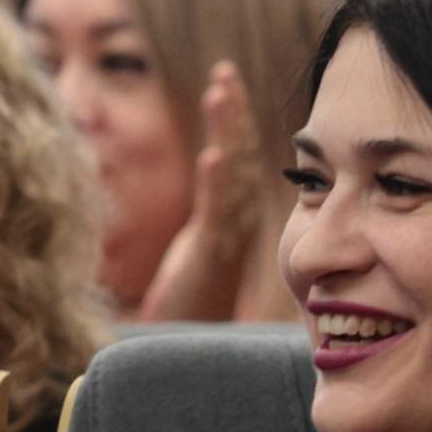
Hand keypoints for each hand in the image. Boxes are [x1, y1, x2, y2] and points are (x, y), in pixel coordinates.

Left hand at [137, 62, 268, 322]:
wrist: (190, 358)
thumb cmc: (190, 308)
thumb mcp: (195, 252)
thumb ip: (207, 216)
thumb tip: (209, 176)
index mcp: (230, 219)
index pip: (236, 160)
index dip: (232, 120)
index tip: (224, 82)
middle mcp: (235, 226)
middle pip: (241, 158)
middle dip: (232, 114)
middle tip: (223, 73)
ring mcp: (226, 242)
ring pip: (233, 178)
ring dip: (227, 133)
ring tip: (218, 93)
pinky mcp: (211, 262)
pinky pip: (219, 217)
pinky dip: (217, 184)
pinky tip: (212, 155)